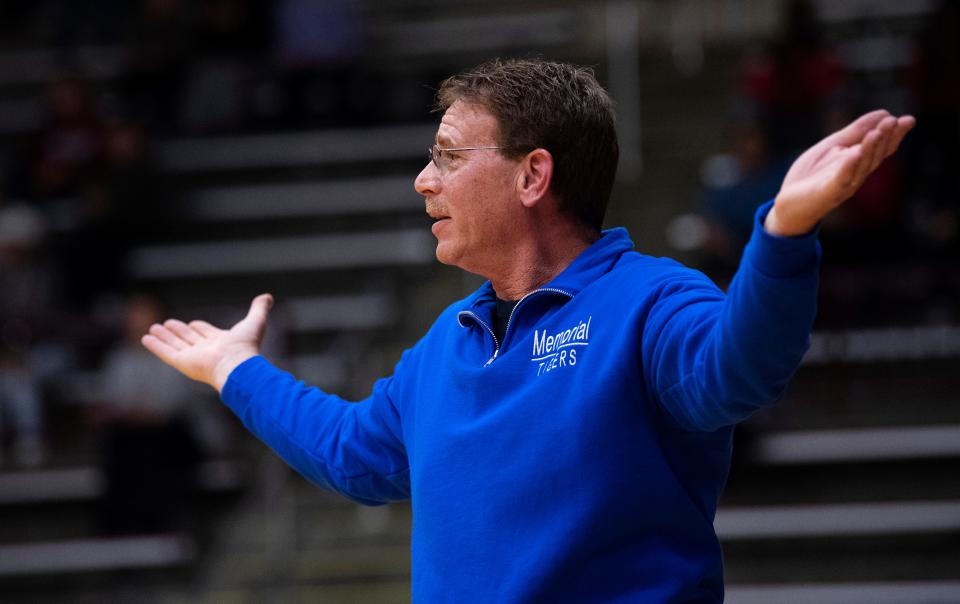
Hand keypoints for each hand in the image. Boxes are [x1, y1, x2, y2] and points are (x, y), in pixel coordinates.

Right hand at [141, 294, 273, 392]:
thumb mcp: (255, 322)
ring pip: (176, 344)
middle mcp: (207, 350)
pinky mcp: (182, 363)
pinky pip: (166, 353)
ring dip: (164, 336)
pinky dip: (156, 346)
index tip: (193, 323)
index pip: (207, 333)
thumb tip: (267, 296)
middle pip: (189, 338)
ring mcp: (194, 357)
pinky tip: (146, 338)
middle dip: (179, 331)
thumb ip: (259, 309)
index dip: (200, 328)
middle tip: (168, 323)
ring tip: (153, 327)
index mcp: (222, 342)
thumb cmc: (246, 346)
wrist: (237, 365)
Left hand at [765, 110, 915, 236]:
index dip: (895, 135)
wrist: (788, 204)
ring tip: (877, 132)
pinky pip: (840, 179)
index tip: (908, 120)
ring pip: (861, 166)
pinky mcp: (827, 193)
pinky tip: (854, 154)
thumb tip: (884, 113)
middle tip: (893, 121)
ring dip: (870, 149)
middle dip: (885, 138)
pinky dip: (848, 167)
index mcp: (858, 162)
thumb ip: (855, 132)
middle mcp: (856, 174)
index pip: (881, 147)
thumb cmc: (812, 175)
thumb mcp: (833, 146)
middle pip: (875, 156)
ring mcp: (843, 185)